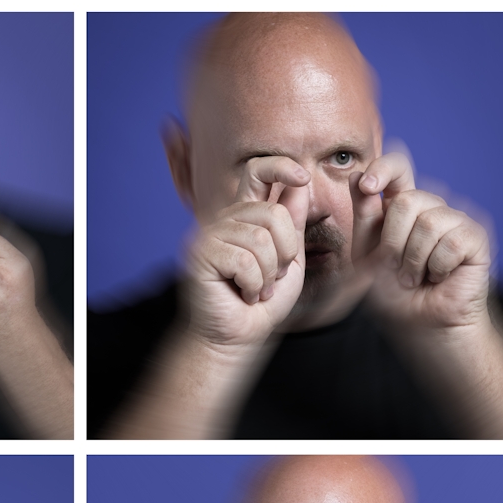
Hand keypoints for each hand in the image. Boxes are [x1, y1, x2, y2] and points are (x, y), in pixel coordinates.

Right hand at [183, 157, 308, 347]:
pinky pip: (244, 260)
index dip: (280, 166)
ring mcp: (209, 236)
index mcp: (245, 215)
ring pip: (260, 238)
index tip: (303, 178)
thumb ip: (293, 222)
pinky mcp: (199, 255)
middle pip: (272, 212)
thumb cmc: (262, 300)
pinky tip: (244, 293)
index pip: (257, 172)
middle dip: (286, 251)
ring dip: (269, 272)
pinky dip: (253, 283)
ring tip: (257, 288)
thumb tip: (300, 184)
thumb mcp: (290, 257)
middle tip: (273, 276)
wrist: (237, 336)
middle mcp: (224, 220)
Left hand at [350, 151, 491, 328]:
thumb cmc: (391, 291)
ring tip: (415, 276)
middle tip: (395, 267)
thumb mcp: (365, 253)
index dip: (384, 168)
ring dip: (413, 260)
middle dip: (393, 242)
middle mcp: (430, 207)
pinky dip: (436, 267)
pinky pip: (450, 243)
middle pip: (408, 200)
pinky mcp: (474, 237)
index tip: (367, 184)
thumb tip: (356, 176)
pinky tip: (437, 276)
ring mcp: (454, 220)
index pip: (397, 168)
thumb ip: (363, 216)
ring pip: (428, 222)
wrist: (417, 323)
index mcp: (400, 206)